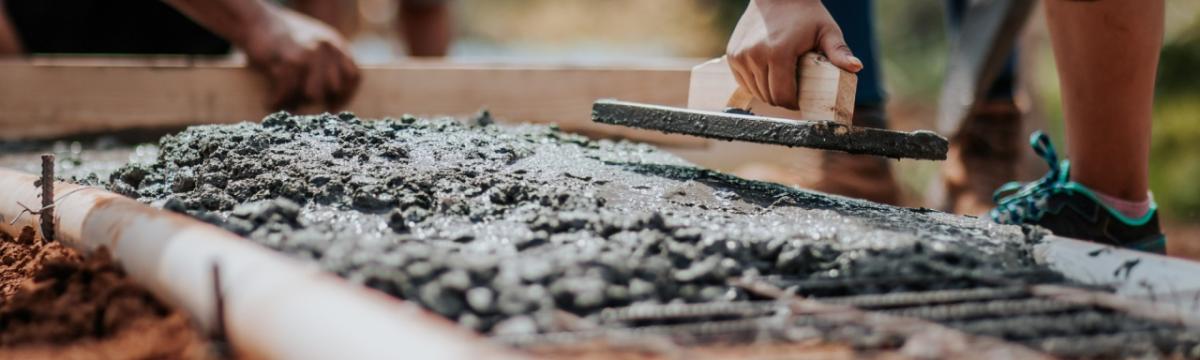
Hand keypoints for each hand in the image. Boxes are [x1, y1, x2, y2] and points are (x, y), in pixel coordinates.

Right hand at [243, 9, 360, 110]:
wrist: (256, 20)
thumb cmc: (283, 37)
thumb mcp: (314, 42)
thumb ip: (328, 62)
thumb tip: (332, 97)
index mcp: (335, 44)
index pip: (353, 76)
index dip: (345, 95)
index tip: (332, 106)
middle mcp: (326, 48)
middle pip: (332, 88)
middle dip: (317, 101)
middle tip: (301, 106)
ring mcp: (308, 53)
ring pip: (313, 94)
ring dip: (297, 102)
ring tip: (285, 104)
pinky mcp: (288, 60)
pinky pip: (288, 91)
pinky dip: (277, 100)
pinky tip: (271, 102)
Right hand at [726, 0, 860, 109]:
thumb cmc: (805, 14)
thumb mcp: (826, 31)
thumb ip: (839, 51)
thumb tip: (856, 67)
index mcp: (778, 53)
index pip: (783, 96)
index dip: (793, 103)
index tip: (800, 100)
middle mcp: (755, 55)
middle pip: (768, 96)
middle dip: (782, 99)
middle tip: (793, 91)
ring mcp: (741, 56)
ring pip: (755, 91)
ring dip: (767, 92)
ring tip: (781, 82)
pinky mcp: (733, 55)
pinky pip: (743, 81)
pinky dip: (754, 83)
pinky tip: (766, 75)